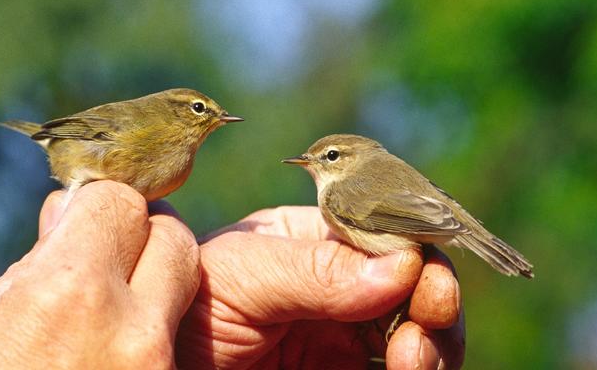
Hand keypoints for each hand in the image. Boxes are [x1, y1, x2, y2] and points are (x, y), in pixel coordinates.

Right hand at [0, 181, 199, 368]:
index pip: (121, 202)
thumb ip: (31, 267)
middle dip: (143, 241)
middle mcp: (128, 330)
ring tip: (112, 314)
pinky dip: (157, 335)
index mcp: (66, 294)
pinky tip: (116, 353)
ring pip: (189, 287)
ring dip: (157, 288)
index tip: (86, 231)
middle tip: (112, 265)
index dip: (99, 213)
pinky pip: (180, 339)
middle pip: (175, 238)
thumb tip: (67, 214)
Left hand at [175, 206, 464, 368]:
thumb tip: (404, 263)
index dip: (422, 258)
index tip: (430, 284)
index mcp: (325, 241)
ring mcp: (348, 337)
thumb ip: (317, 268)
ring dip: (434, 346)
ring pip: (421, 337)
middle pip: (419, 288)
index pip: (392, 239)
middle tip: (430, 323)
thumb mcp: (245, 271)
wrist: (160, 364)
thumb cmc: (186, 301)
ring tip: (414, 358)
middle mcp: (346, 287)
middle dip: (436, 305)